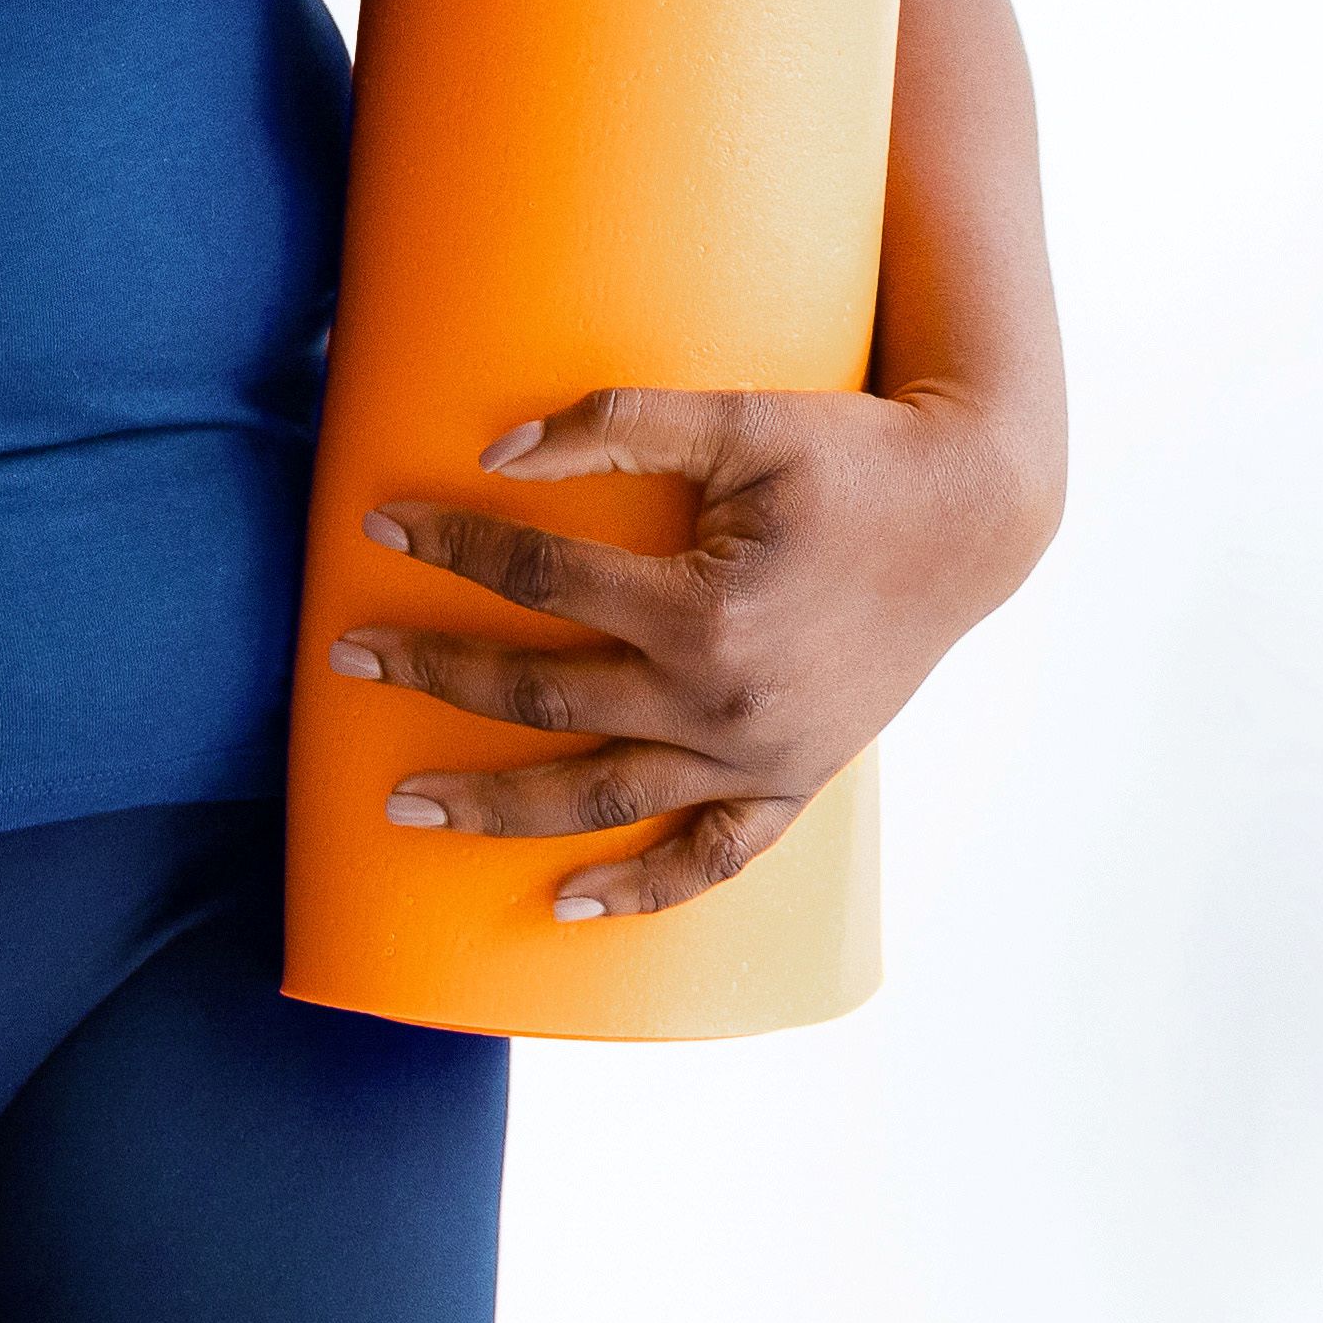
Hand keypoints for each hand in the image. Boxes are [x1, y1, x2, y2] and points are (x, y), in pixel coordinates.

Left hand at [331, 381, 1057, 919]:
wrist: (974, 517)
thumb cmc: (854, 455)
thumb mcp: (741, 419)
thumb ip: (618, 425)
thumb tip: (495, 448)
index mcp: (705, 612)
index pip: (542, 581)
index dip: (453, 548)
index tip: (378, 525)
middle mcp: (724, 703)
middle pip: (546, 699)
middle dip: (437, 676)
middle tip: (348, 661)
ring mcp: (759, 758)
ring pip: (602, 797)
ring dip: (497, 805)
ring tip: (406, 806)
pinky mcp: (793, 783)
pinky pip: (710, 860)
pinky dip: (640, 888)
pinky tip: (565, 904)